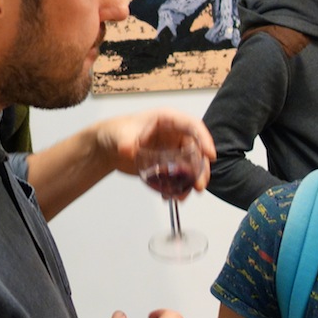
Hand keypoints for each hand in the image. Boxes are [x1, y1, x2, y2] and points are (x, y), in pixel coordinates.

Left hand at [100, 109, 215, 187]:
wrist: (107, 148)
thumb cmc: (115, 132)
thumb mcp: (121, 135)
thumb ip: (125, 142)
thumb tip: (128, 149)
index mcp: (167, 120)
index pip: (193, 126)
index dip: (205, 139)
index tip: (210, 155)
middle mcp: (174, 134)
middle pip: (197, 149)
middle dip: (201, 169)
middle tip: (198, 186)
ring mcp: (172, 150)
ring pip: (191, 165)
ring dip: (192, 181)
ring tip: (183, 197)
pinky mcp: (168, 164)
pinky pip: (180, 175)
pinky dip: (179, 187)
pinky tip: (171, 197)